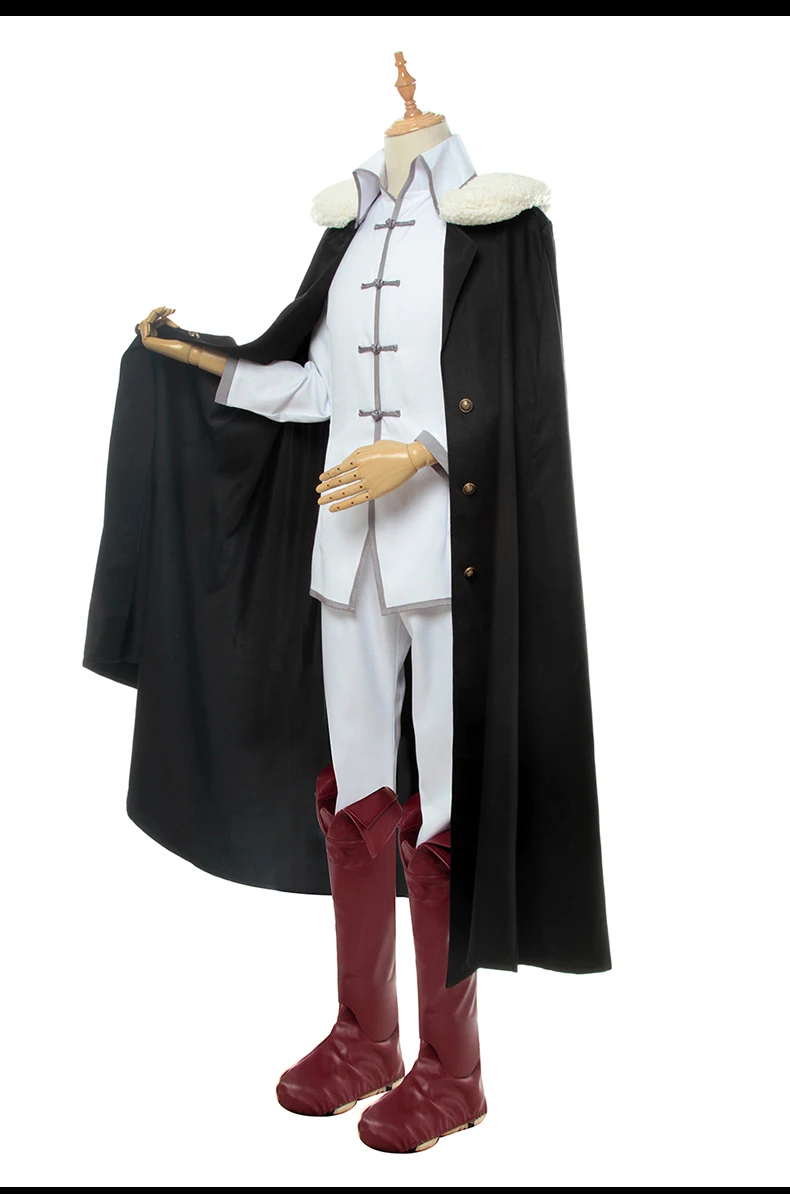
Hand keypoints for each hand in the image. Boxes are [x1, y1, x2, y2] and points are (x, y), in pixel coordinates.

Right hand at [135, 306, 226, 374]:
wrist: (192, 352)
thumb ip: (165, 321)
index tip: (172, 310)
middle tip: (170, 309)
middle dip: (158, 311)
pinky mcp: (147, 341)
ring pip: (146, 320)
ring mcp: (147, 342)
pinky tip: (166, 316)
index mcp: (155, 339)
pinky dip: (154, 316)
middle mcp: (150, 341)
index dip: (160, 313)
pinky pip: (146, 323)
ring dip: (157, 312)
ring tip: (168, 311)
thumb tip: (162, 309)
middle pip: (148, 320)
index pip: (151, 322)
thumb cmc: (187, 342)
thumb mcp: (174, 328)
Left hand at [317, 440, 435, 511]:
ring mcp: (367, 483)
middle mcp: (361, 471)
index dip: (329, 475)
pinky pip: (356, 500)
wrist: (409, 457)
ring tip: (322, 501)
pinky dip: (344, 504)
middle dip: (326, 487)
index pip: (339, 469)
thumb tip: (346, 463)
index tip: (322, 479)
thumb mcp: (371, 446)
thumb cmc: (394, 450)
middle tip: (318, 491)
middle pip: (339, 481)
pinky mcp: (375, 492)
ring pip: (345, 492)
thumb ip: (357, 454)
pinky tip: (336, 507)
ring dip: (332, 497)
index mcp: (359, 459)